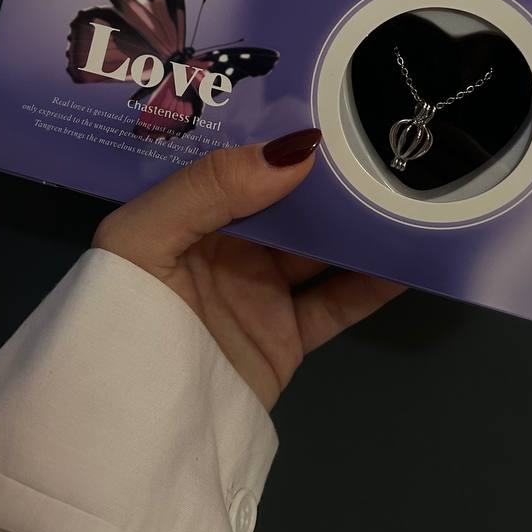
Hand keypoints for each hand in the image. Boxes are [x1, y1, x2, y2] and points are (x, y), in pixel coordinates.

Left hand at [92, 128, 405, 410]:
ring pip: (321, 248)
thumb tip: (300, 150)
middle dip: (329, 174)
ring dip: (359, 223)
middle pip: (287, 202)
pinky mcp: (285, 338)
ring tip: (407, 187)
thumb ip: (211, 187)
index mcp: (185, 214)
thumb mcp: (143, 237)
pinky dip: (374, 283)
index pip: (236, 163)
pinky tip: (409, 257)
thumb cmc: (123, 315)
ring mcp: (259, 293)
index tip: (328, 103)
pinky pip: (338, 304)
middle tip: (383, 136)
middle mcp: (225, 248)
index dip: (276, 134)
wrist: (130, 428)